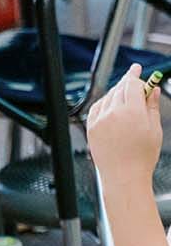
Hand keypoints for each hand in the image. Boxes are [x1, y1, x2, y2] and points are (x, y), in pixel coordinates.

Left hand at [87, 63, 162, 192]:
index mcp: (132, 112)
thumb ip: (151, 106)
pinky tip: (111, 103)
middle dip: (127, 82)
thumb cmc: (142, 157)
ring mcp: (100, 121)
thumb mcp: (155, 129)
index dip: (135, 75)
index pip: (132, 84)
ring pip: (107, 97)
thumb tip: (153, 89)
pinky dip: (104, 102)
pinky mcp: (91, 128)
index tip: (137, 68)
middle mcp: (113, 114)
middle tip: (134, 78)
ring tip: (125, 93)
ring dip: (116, 91)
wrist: (123, 176)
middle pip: (119, 89)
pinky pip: (96, 108)